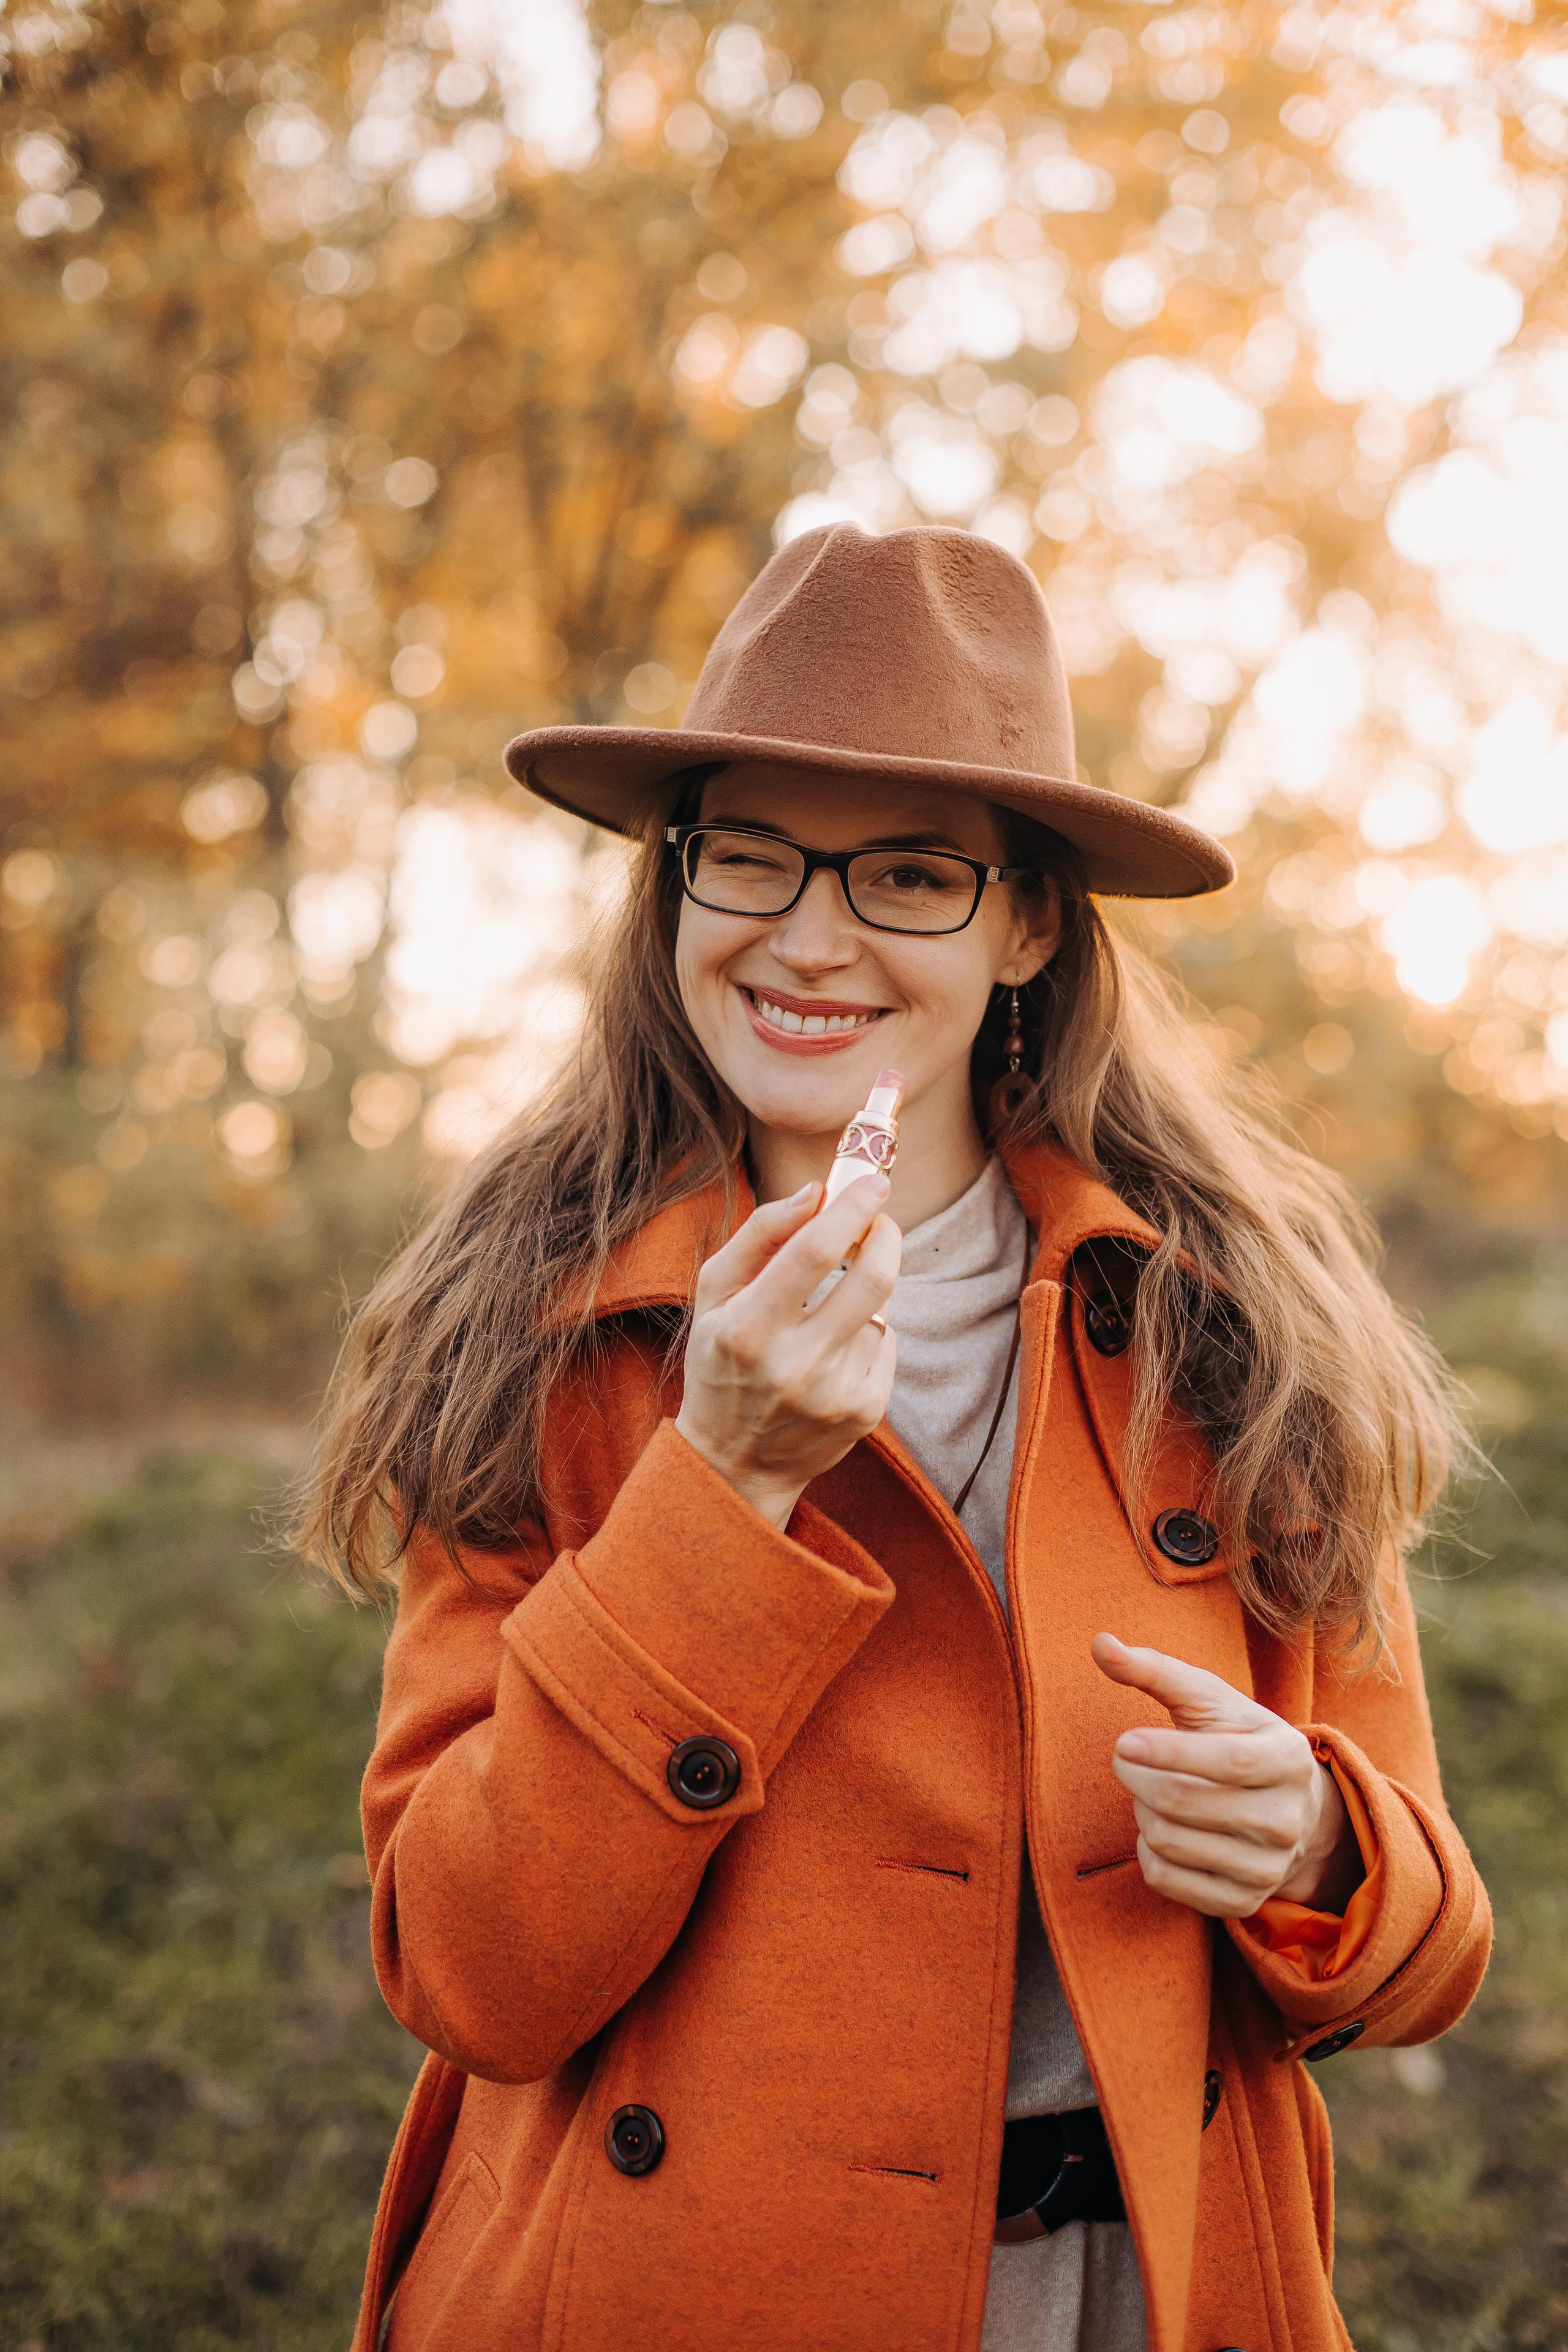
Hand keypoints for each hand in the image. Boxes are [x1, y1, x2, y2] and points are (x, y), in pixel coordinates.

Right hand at [673, 1175, 900, 1530]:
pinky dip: (869, 1330)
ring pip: (881, 1310)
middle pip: (871, 1277)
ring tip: (835, 1300)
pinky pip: (886, 1345)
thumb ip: (759, 1235)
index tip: (874, 1180)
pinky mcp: (865, 1413)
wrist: (734, 1463)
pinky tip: (838, 1346)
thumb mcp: (714, 1295)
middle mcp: (794, 1364)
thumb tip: (814, 1192)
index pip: (815, 1251)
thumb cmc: (720, 1362)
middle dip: (885, 1234)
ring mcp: (835, 1393)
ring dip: (869, 1288)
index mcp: (748, 1328)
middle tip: (879, 1218)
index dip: (851, 1208)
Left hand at [1093, 1633, 1363, 1920]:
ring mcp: (1267, 1867)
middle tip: (1126, 1757)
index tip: (1123, 1741)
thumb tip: (1099, 1642)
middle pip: (1183, 1801)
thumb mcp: (1210, 1700)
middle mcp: (1287, 1820)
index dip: (1168, 1751)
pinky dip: (1145, 1849)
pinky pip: (1164, 1878)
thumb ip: (1156, 1670)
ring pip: (1167, 1840)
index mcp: (1289, 1759)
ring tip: (1153, 1791)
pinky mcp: (1240, 1901)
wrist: (1290, 1810)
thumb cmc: (1238, 1738)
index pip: (1227, 1761)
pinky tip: (1161, 1827)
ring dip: (1141, 1809)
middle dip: (1135, 1776)